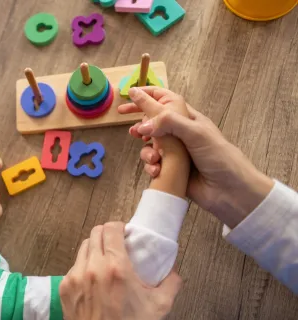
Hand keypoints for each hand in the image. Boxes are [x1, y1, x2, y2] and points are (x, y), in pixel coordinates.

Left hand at [60, 222, 181, 319]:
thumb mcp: (159, 307)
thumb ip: (171, 283)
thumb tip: (173, 271)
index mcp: (116, 268)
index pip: (111, 229)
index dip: (119, 226)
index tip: (124, 232)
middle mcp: (93, 268)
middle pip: (95, 233)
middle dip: (107, 234)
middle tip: (117, 243)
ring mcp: (75, 277)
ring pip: (83, 247)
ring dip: (94, 247)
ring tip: (105, 258)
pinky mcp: (65, 287)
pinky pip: (74, 265)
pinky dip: (84, 265)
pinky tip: (93, 276)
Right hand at [118, 87, 273, 228]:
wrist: (229, 191)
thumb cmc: (218, 157)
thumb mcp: (195, 132)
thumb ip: (168, 122)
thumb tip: (142, 124)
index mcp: (187, 118)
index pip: (163, 100)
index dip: (146, 95)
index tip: (129, 95)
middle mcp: (179, 133)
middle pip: (152, 121)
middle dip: (138, 122)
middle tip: (125, 123)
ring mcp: (174, 152)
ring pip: (149, 145)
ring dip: (146, 150)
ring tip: (153, 157)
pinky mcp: (169, 169)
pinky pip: (152, 164)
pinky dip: (151, 166)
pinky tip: (157, 170)